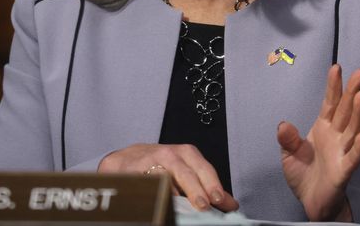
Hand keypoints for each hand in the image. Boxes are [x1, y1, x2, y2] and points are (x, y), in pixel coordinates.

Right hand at [98, 143, 238, 211]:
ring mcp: (154, 162)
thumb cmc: (161, 165)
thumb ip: (207, 186)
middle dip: (196, 189)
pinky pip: (149, 182)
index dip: (213, 185)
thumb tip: (231, 204)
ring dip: (176, 193)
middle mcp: (172, 154)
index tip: (222, 201)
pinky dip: (157, 191)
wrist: (128, 160)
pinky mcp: (138, 171)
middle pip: (187, 172)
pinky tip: (163, 201)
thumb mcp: (187, 170)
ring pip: (167, 177)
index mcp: (188, 154)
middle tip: (204, 205)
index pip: (205, 169)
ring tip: (182, 206)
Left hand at [277, 64, 359, 221]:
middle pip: (346, 110)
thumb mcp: (288, 153)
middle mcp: (336, 136)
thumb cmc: (304, 174)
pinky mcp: (344, 171)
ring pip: (353, 129)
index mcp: (324, 128)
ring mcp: (342, 152)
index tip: (336, 67)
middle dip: (352, 91)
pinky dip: (359, 147)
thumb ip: (287, 139)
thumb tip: (283, 124)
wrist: (310, 202)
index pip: (330, 103)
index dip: (334, 86)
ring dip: (358, 113)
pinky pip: (353, 158)